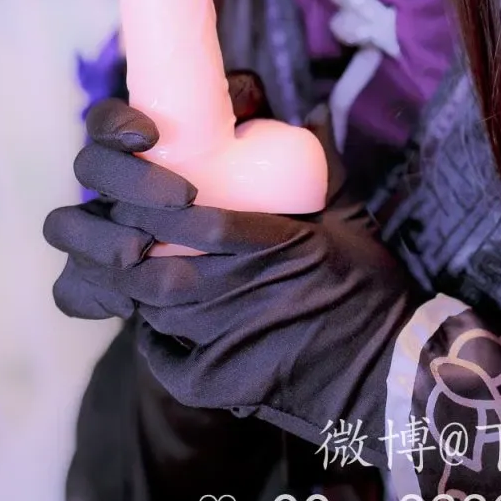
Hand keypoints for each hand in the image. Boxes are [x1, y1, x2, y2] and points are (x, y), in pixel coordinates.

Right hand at [44, 69, 274, 314]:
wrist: (285, 294)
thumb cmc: (281, 216)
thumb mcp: (294, 176)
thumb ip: (293, 140)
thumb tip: (309, 113)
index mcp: (153, 149)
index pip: (110, 121)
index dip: (117, 122)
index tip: (152, 134)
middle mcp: (121, 188)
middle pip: (90, 167)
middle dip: (128, 179)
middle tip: (183, 198)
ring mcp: (107, 235)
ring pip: (66, 226)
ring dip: (99, 236)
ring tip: (140, 251)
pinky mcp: (105, 286)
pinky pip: (71, 289)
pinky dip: (91, 294)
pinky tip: (126, 303)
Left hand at [44, 138, 422, 460]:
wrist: (388, 376)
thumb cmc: (370, 290)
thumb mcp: (349, 217)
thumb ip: (317, 165)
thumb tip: (303, 116)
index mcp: (264, 248)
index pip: (183, 215)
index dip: (148, 191)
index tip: (147, 172)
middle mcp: (229, 298)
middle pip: (138, 260)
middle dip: (112, 233)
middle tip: (123, 218)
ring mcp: (213, 346)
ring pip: (139, 305)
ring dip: (127, 277)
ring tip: (134, 256)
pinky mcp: (206, 383)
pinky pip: (156, 349)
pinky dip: (151, 327)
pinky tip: (157, 310)